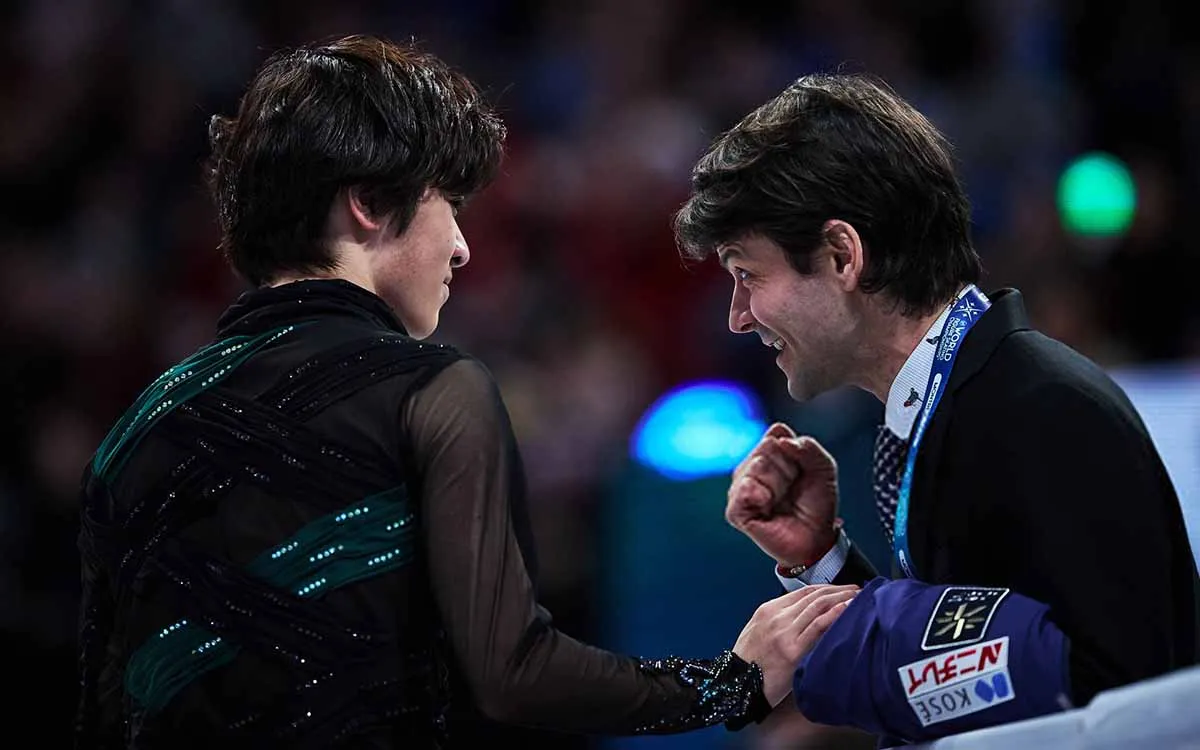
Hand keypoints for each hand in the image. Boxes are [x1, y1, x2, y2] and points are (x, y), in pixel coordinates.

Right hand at [726, 423, 839, 567]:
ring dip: (778, 485)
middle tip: (792, 490)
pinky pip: (743, 490)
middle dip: (788, 470)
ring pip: (756, 466)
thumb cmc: (817, 503)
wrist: (816, 538)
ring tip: (780, 501)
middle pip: (767, 448)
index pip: (777, 433)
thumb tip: (782, 441)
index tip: (803, 471)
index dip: (795, 451)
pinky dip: (759, 495)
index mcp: (770, 452)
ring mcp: (741, 487)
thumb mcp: (824, 469)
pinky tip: (767, 506)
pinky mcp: (736, 509)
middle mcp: (752, 466)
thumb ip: (809, 447)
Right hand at [732, 584, 858, 705]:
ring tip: (857, 597)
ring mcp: (784, 632)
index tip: (841, 589)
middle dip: (838, 590)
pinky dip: (833, 615)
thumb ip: (778, 619)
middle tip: (856, 589)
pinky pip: (816, 627)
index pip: (803, 592)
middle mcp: (777, 616)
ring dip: (841, 599)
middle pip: (813, 596)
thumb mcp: (758, 630)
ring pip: (817, 607)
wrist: (737, 684)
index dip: (826, 588)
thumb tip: (805, 615)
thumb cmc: (749, 661)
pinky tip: (846, 609)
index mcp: (768, 609)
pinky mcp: (792, 650)